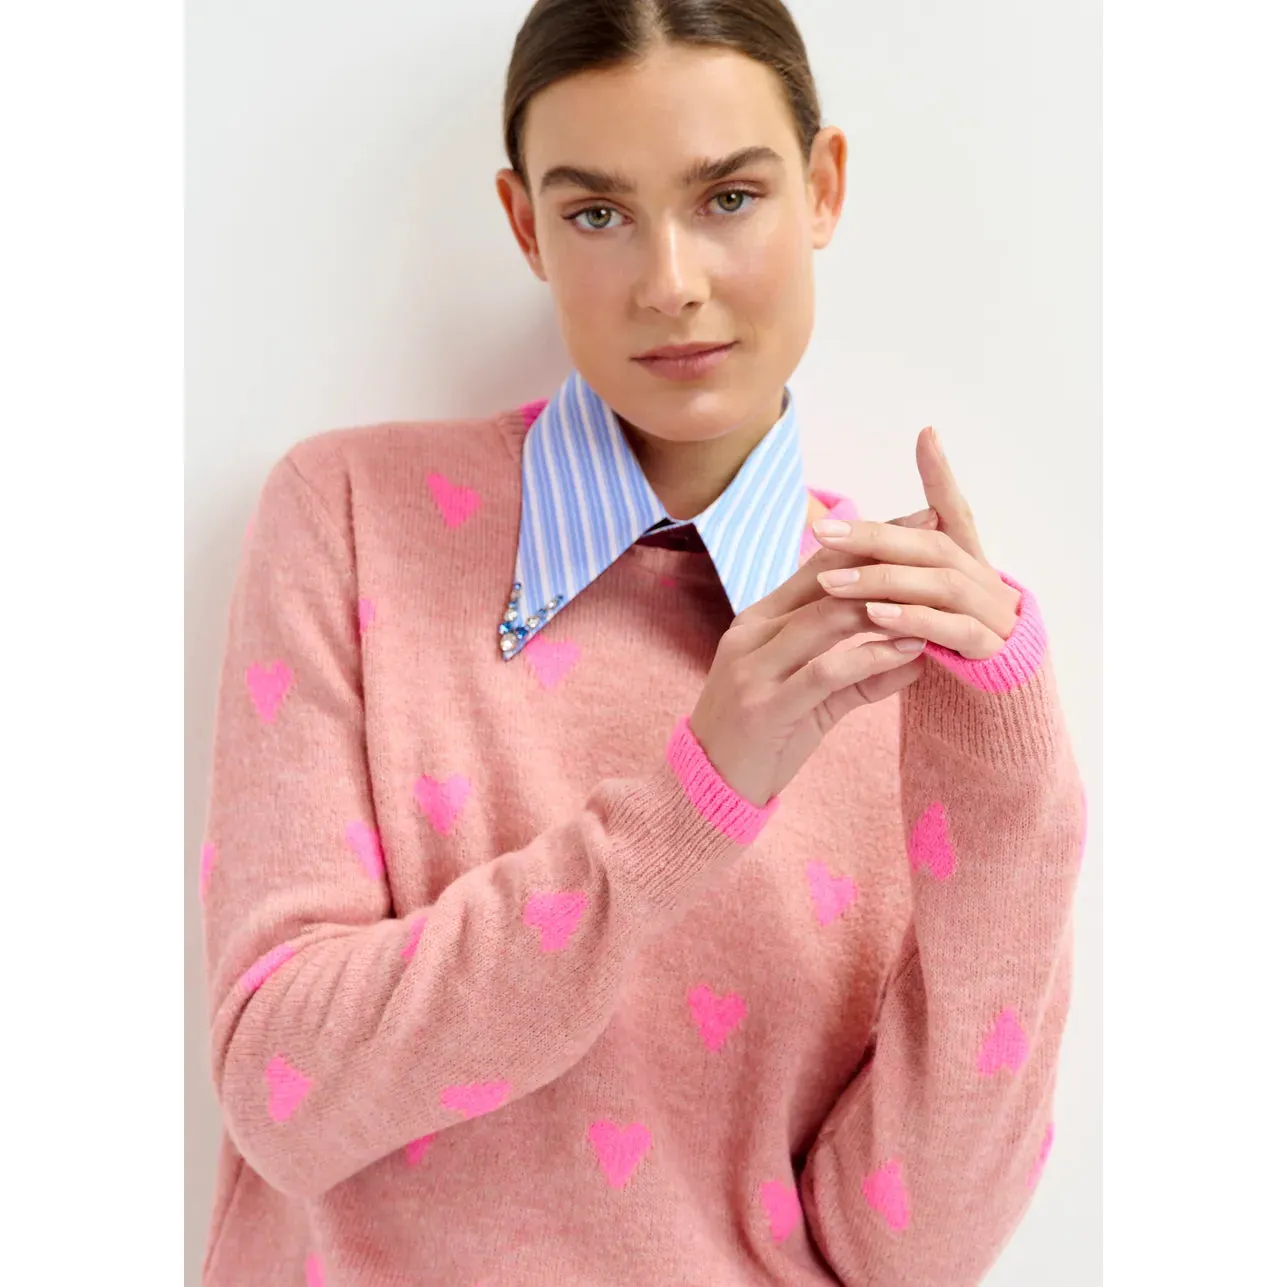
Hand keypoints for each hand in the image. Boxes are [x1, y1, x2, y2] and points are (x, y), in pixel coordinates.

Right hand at [687, 504, 938, 806]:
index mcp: (757, 621)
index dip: (869, 542)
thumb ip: (858, 675)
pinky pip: (827, 671)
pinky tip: (908, 651)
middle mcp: (752, 634)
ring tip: (931, 600)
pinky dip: (871, 657)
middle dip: (885, 562)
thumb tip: (914, 655)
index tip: (918, 522)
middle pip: (826, 584)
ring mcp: (754, 668)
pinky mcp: (766, 706)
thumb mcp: (810, 699)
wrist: (708, 786)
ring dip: (883, 607)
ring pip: (825, 620)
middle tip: (937, 545)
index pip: (818, 568)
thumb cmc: (762, 739)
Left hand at [811, 428, 1020, 658]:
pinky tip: (876, 617)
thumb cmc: (955, 638)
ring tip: (835, 584)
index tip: (925, 433)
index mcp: (970, 561)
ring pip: (942, 584)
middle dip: (876, 537)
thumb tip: (870, 531)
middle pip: (933, 545)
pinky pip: (955, 630)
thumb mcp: (928, 598)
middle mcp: (985, 578)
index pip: (956, 508)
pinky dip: (915, 621)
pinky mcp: (991, 651)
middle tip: (824, 532)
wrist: (1000, 698)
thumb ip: (907, 559)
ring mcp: (993, 613)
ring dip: (885, 581)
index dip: (942, 473)